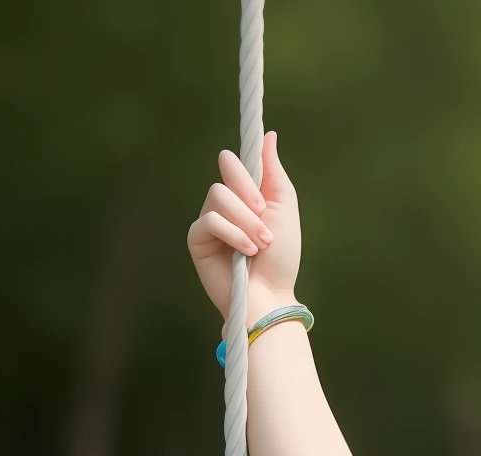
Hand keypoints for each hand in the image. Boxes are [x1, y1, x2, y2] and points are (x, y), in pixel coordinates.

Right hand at [186, 132, 300, 319]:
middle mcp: (224, 203)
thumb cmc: (282, 260)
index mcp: (245, 194)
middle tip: (265, 222)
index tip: (264, 199)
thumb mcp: (284, 210)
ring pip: (218, 195)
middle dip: (250, 196)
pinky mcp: (196, 238)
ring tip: (259, 244)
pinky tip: (245, 252)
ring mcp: (209, 219)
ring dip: (245, 221)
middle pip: (226, 173)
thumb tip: (269, 135)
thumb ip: (274, 173)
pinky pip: (210, 220)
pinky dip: (233, 234)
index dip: (248, 173)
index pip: (235, 161)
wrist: (271, 296)